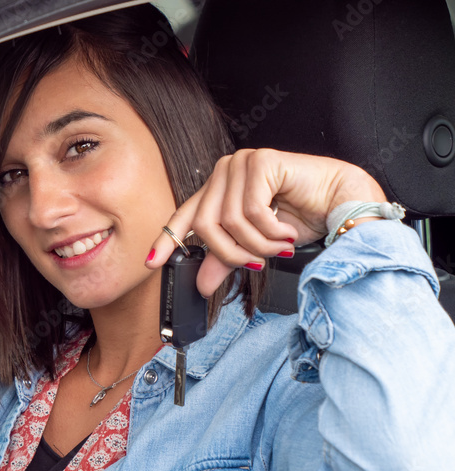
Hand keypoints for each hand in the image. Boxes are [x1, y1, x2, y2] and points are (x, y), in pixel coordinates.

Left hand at [146, 148, 387, 295]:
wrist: (344, 201)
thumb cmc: (304, 216)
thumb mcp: (256, 245)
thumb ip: (226, 260)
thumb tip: (199, 283)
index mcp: (218, 190)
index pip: (185, 216)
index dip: (166, 239)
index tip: (151, 262)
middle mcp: (225, 173)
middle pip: (204, 226)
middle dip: (232, 253)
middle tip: (258, 262)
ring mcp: (240, 164)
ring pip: (228, 221)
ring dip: (257, 244)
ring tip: (280, 245)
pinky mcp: (260, 161)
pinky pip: (251, 211)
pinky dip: (270, 231)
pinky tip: (287, 230)